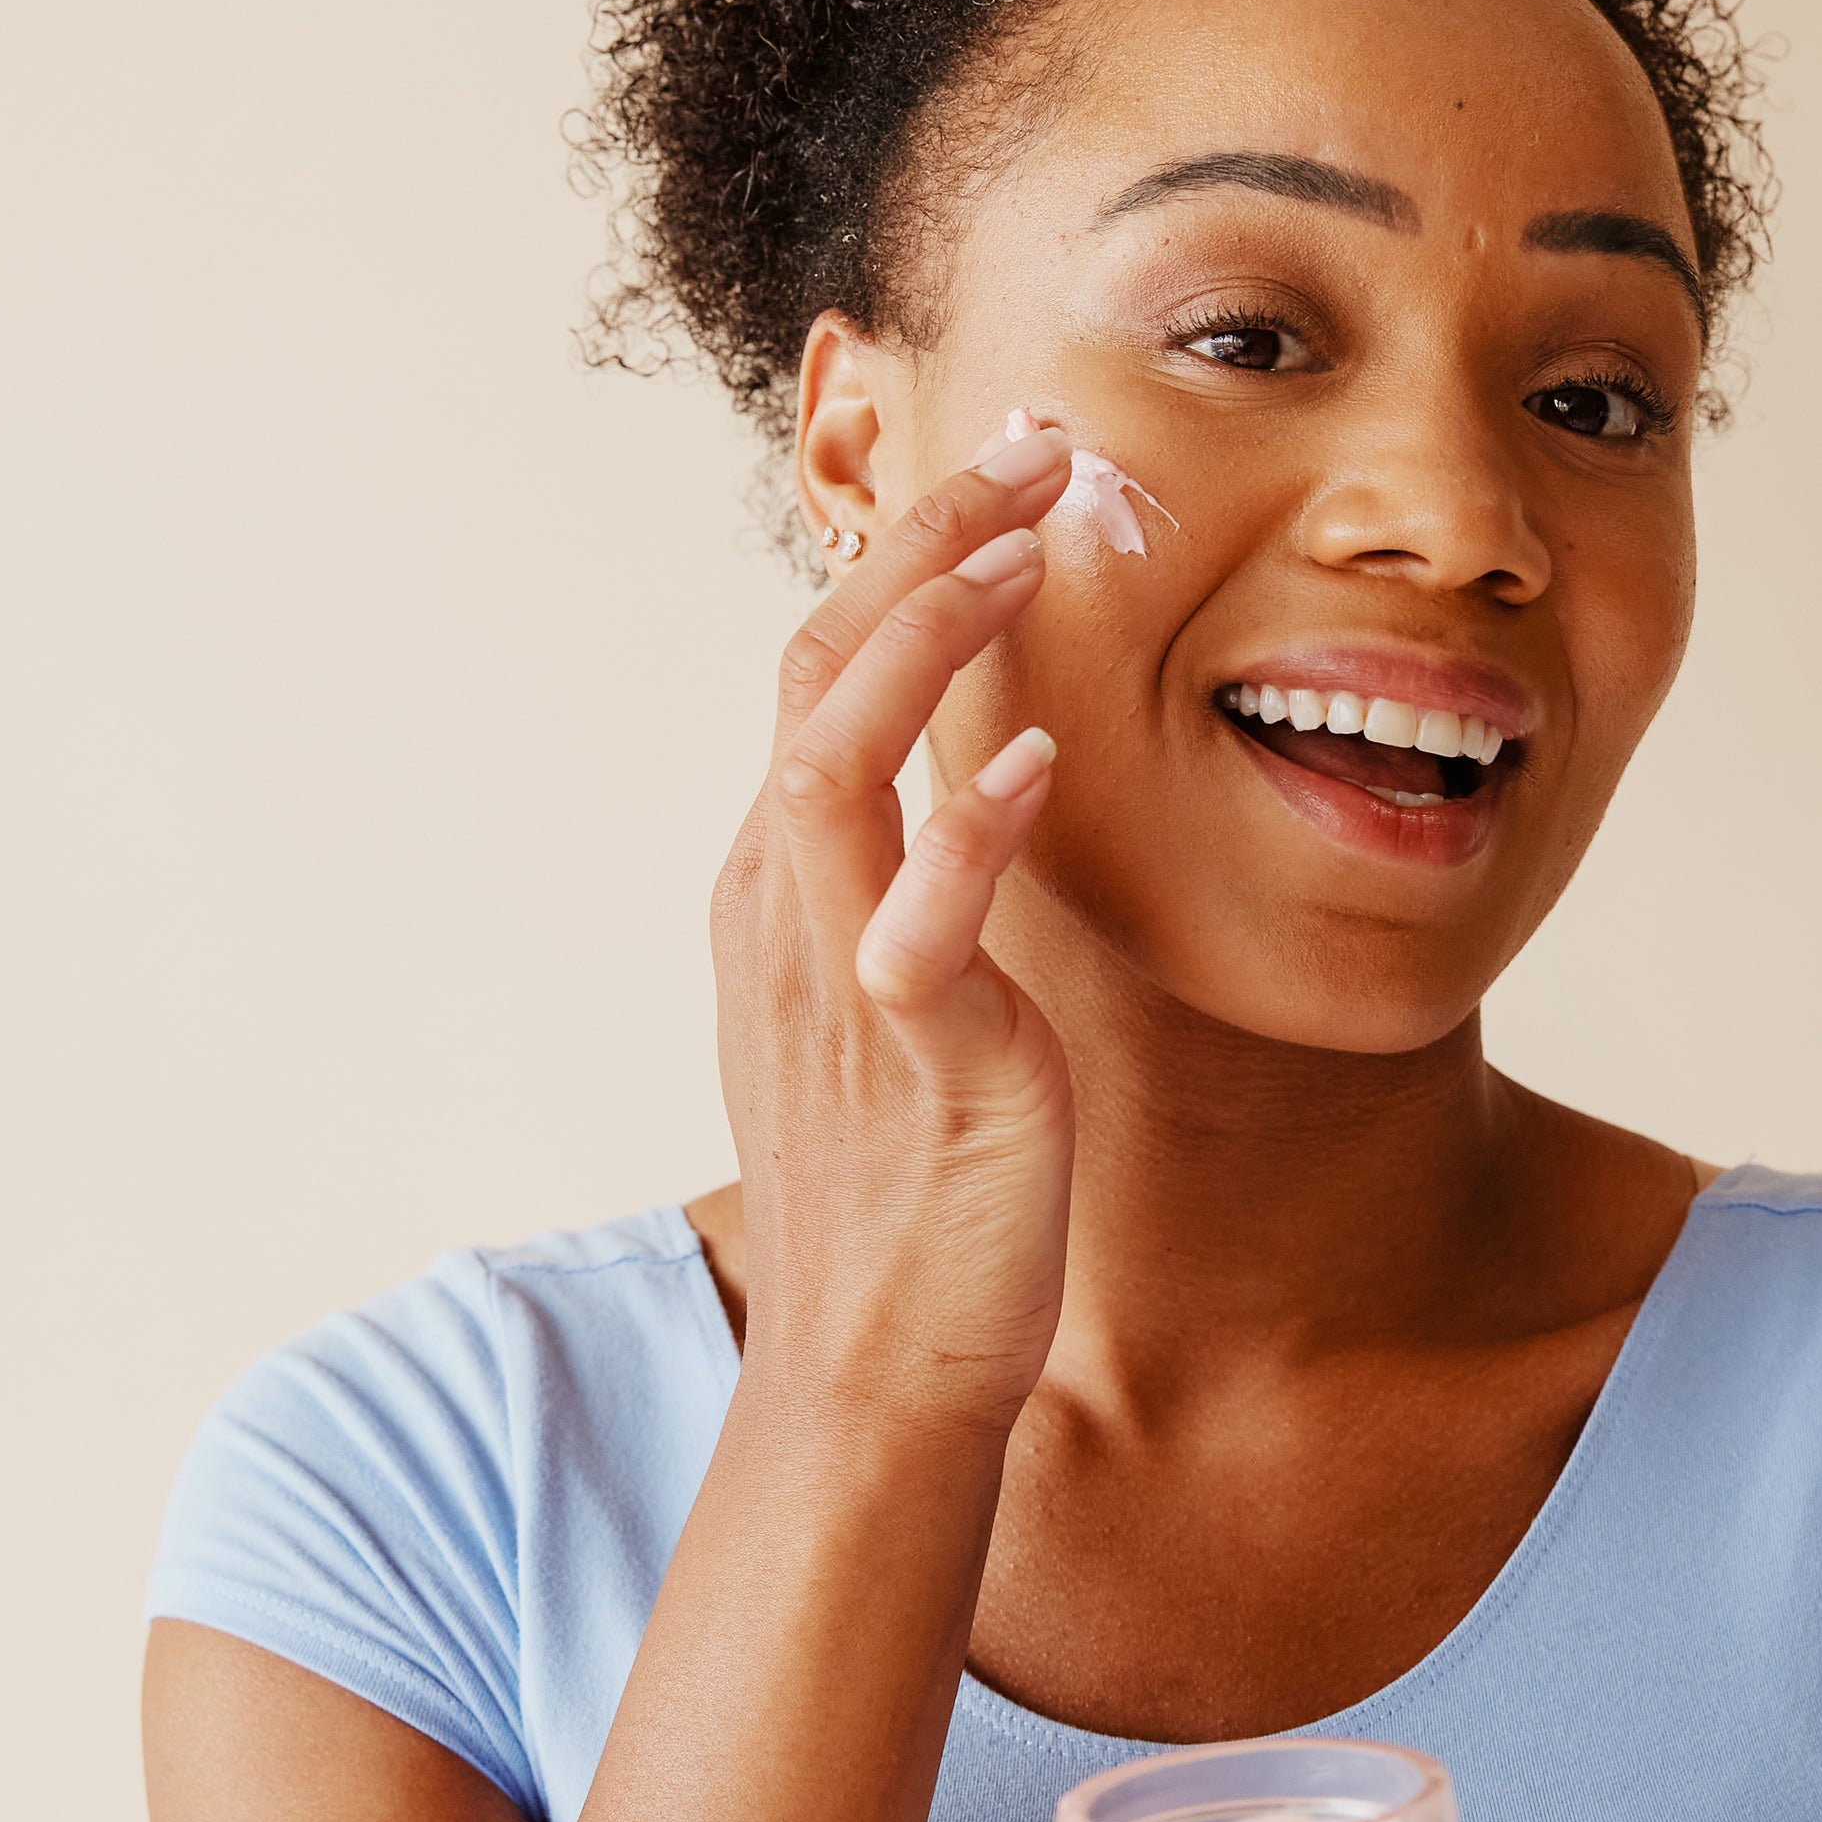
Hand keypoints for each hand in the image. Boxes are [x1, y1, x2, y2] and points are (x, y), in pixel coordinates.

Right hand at [711, 421, 1077, 1429]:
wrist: (875, 1372)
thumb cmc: (904, 1192)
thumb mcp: (894, 1002)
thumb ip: (913, 882)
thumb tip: (977, 778)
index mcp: (781, 887)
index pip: (820, 675)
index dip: (907, 559)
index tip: (1009, 477)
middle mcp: (786, 910)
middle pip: (816, 674)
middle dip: (918, 544)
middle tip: (1032, 450)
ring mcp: (837, 980)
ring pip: (835, 760)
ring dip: (925, 638)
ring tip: (1022, 549)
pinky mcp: (914, 1060)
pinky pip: (920, 922)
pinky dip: (972, 830)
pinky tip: (1040, 763)